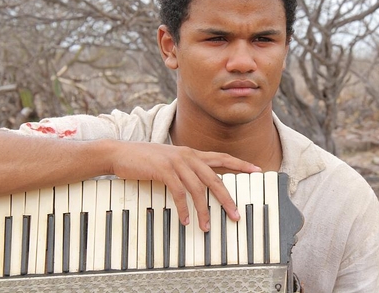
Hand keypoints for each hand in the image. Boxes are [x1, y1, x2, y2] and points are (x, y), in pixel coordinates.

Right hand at [108, 140, 260, 231]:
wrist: (120, 153)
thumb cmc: (145, 159)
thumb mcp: (170, 161)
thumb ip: (186, 168)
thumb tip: (199, 183)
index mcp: (192, 153)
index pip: (222, 157)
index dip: (241, 164)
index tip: (258, 170)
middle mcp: (188, 156)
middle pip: (215, 178)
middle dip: (227, 198)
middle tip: (235, 214)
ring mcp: (176, 162)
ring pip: (198, 188)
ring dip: (203, 210)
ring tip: (206, 226)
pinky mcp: (163, 170)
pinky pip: (179, 192)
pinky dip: (184, 208)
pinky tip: (186, 220)